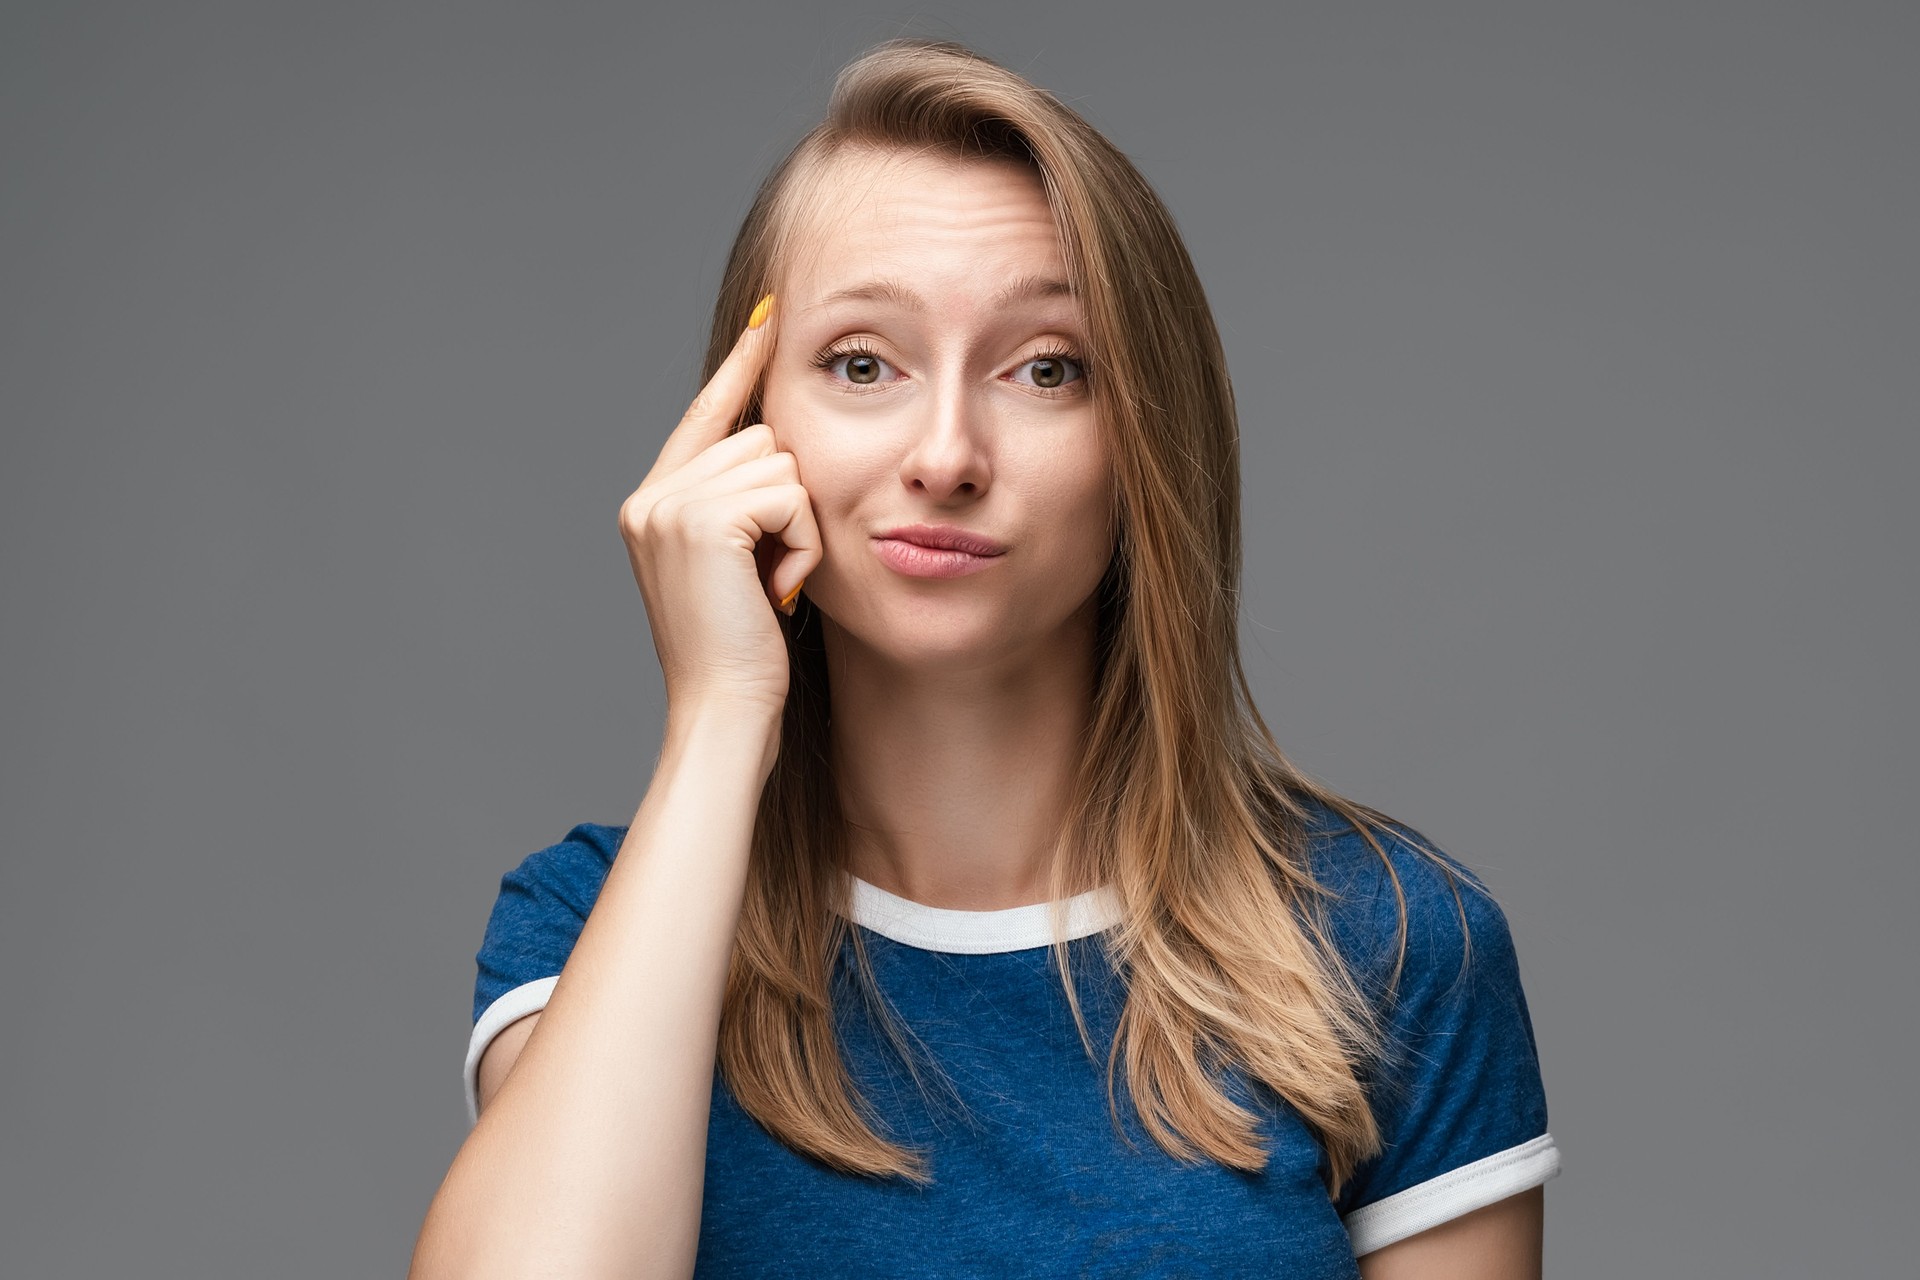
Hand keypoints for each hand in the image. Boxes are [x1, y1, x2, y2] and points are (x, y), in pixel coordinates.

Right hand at [618, 295, 821, 723]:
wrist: (725, 710)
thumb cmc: (744, 655)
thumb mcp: (738, 567)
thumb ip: (740, 506)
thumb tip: (778, 449)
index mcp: (651, 504)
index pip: (706, 414)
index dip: (742, 367)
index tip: (772, 318)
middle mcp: (650, 498)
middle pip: (758, 438)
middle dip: (788, 504)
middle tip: (770, 577)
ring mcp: (669, 505)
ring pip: (779, 463)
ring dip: (799, 527)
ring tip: (771, 586)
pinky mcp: (702, 519)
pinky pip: (789, 494)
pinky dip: (802, 542)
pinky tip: (777, 590)